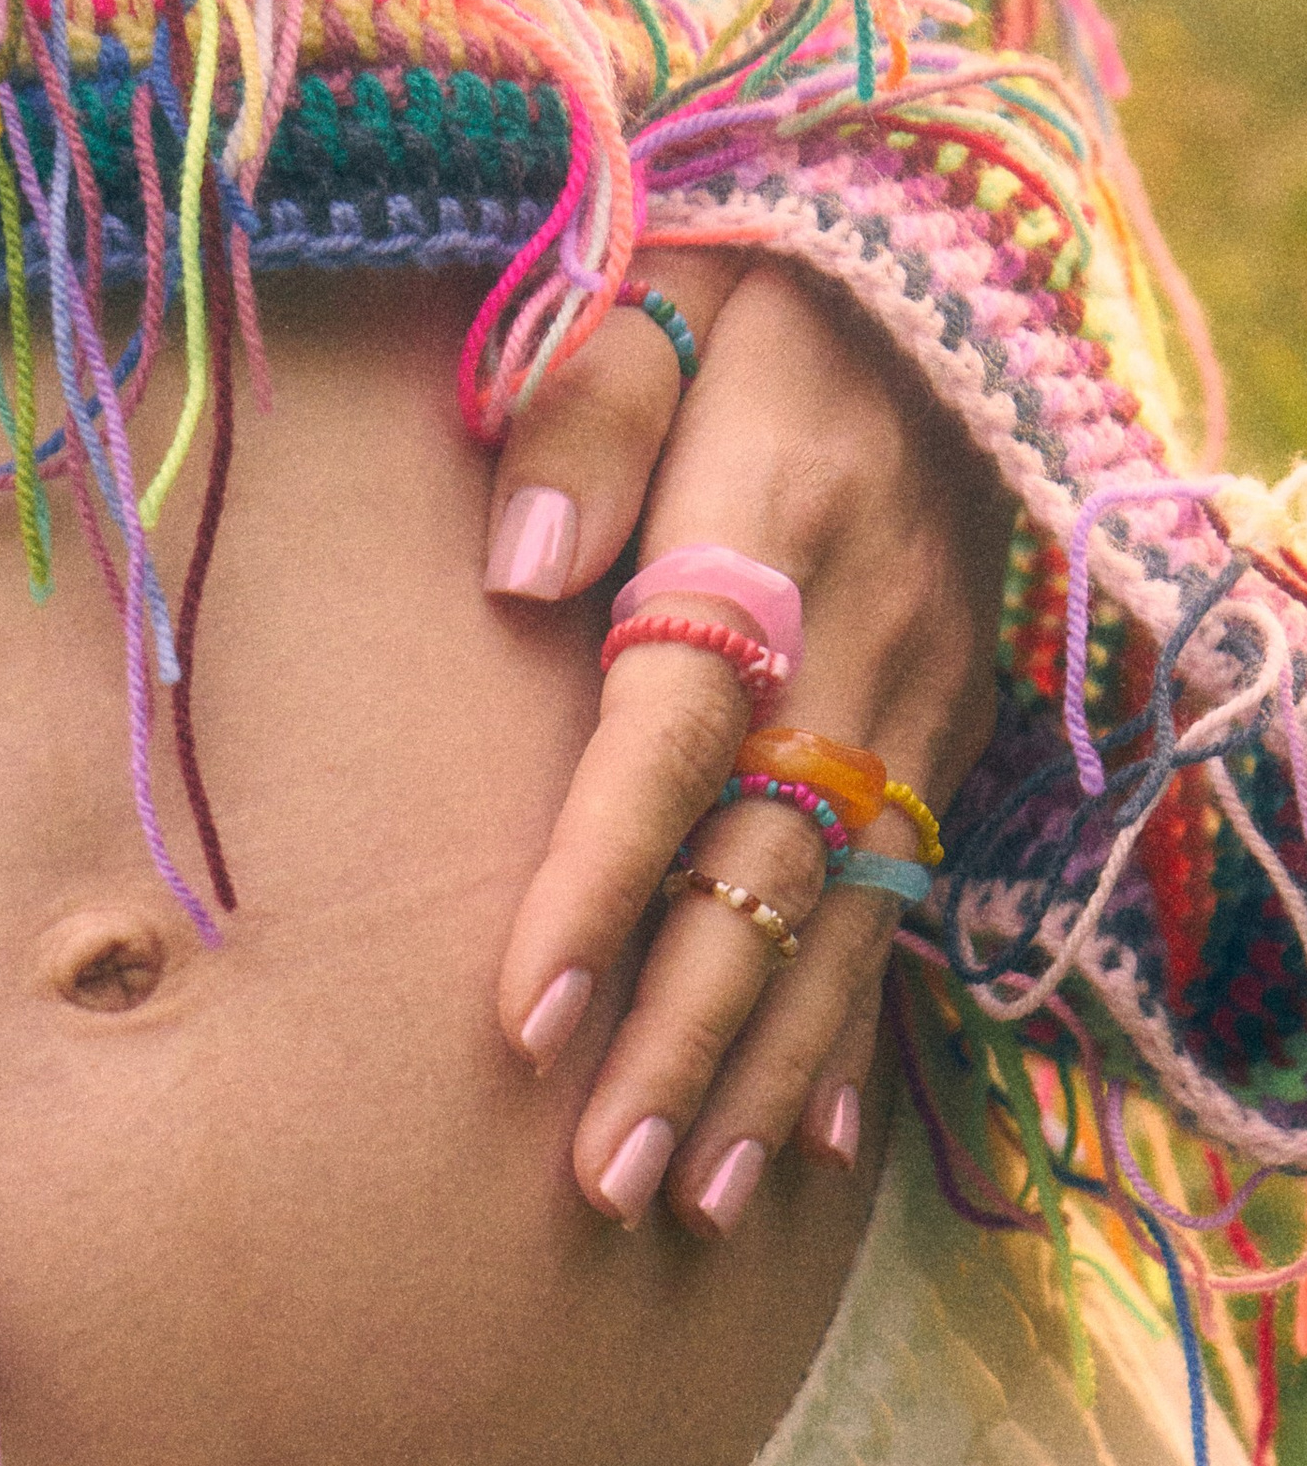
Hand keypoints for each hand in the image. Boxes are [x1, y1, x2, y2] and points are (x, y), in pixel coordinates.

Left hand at [482, 255, 1011, 1229]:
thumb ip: (580, 413)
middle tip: (606, 1182)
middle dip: (684, 1039)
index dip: (602, 883)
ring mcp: (923, 704)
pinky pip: (904, 906)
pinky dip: (852, 1031)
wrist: (945, 264)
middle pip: (761, 875)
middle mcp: (865, 642)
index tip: (526, 1021)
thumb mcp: (657, 290)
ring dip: (763, 1069)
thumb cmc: (751, 290)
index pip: (672, 741)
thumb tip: (514, 567)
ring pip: (841, 921)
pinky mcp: (950, 735)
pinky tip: (804, 1143)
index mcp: (774, 532)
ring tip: (691, 1202)